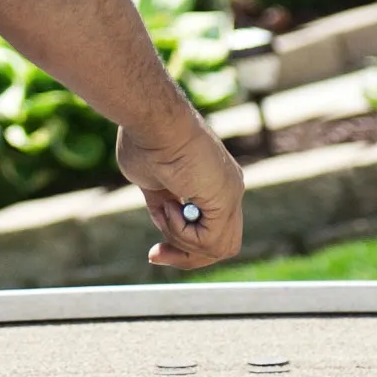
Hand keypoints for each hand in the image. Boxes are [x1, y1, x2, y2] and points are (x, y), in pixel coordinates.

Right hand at [124, 111, 245, 272]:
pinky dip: (182, 233)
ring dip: (181, 241)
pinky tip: (169, 207)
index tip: (155, 250)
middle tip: (155, 253)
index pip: (210, 231)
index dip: (183, 246)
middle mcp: (228, 190)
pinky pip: (209, 240)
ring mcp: (231, 194)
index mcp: (213, 184)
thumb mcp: (151, 180)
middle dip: (186, 256)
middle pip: (219, 245)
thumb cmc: (145, 140)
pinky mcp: (226, 198)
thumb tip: (165, 216)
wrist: (152, 120)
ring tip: (163, 209)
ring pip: (216, 248)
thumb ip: (163, 202)